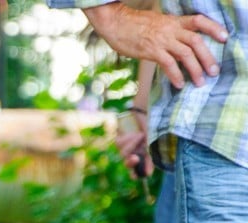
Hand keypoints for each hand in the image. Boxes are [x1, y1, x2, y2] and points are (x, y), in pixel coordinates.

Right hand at [84, 3, 227, 88]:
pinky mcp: (151, 50)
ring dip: (195, 69)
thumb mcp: (157, 23)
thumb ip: (169, 32)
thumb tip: (177, 44)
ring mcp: (162, 40)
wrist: (116, 23)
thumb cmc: (133, 25)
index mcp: (174, 21)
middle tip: (214, 72)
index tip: (224, 38)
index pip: (199, 21)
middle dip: (208, 58)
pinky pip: (169, 64)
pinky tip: (179, 84)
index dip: (214, 28)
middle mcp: (171, 30)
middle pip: (197, 42)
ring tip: (199, 82)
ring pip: (186, 54)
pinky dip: (176, 75)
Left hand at [115, 113, 153, 177]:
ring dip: (133, 144)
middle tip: (135, 158)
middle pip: (128, 165)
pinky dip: (129, 139)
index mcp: (144, 157)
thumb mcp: (155, 142)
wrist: (148, 111)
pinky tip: (136, 133)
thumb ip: (151, 156)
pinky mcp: (119, 140)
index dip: (138, 175)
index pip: (137, 172)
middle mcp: (134, 154)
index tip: (145, 174)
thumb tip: (147, 173)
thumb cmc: (154, 127)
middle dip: (131, 163)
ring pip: (124, 154)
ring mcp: (125, 148)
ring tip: (141, 135)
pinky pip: (120, 144)